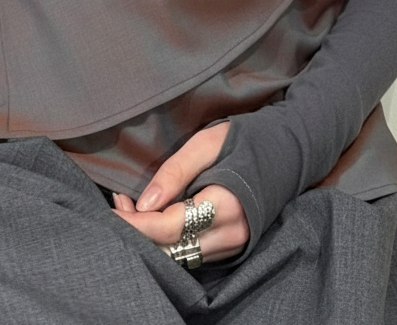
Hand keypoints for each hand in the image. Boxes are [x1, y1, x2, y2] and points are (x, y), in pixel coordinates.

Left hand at [111, 121, 248, 262]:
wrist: (284, 152)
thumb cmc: (243, 139)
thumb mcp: (206, 143)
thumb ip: (175, 172)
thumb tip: (144, 203)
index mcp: (226, 205)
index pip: (170, 226)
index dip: (136, 223)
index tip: (112, 211)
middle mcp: (230, 234)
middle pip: (171, 249)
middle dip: (138, 230)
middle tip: (118, 202)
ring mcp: (232, 245)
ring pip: (179, 256)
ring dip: (150, 237)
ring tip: (130, 207)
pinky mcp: (230, 249)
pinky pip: (190, 253)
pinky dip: (167, 241)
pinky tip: (154, 217)